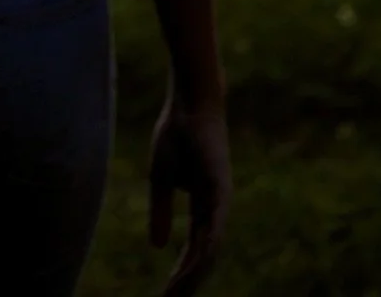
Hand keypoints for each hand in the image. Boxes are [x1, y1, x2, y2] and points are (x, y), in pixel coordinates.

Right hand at [149, 94, 230, 293]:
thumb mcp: (160, 179)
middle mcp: (216, 209)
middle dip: (187, 283)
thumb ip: (161, 212)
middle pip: (204, 257)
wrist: (188, 101)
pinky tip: (194, 264)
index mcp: (203, 207)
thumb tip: (159, 247)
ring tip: (176, 293)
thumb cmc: (176, 134)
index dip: (181, 275)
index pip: (194, 251)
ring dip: (193, 273)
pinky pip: (214, 224)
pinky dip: (205, 247)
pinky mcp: (221, 187)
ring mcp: (221, 199)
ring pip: (210, 247)